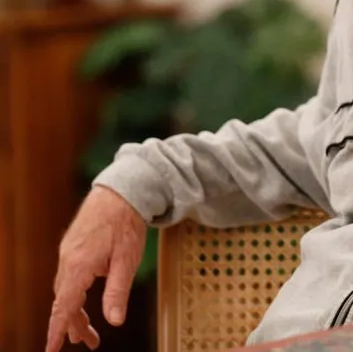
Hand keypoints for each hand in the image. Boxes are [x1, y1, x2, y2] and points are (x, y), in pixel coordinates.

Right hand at [46, 186, 146, 351]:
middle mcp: (67, 261)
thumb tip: (114, 321)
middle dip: (75, 325)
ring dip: (75, 310)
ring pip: (66, 290)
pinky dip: (75, 293)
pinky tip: (86, 297)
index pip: (64, 307)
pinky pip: (68, 276)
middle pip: (65, 302)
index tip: (51, 349)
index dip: (58, 330)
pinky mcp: (73, 247)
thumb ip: (118, 292)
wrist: (122, 190)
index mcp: (78, 266)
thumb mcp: (127, 260)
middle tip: (90, 342)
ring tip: (87, 330)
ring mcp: (68, 252)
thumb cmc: (126, 222)